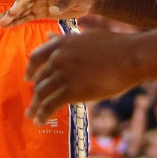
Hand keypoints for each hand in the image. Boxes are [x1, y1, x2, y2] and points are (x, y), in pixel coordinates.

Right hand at [0, 0, 96, 26]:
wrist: (90, 0)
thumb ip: (64, 3)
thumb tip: (52, 10)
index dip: (20, 3)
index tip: (13, 12)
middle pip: (23, 4)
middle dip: (11, 12)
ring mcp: (41, 4)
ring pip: (23, 11)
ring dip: (11, 18)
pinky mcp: (44, 12)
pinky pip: (29, 17)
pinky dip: (19, 21)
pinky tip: (9, 25)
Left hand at [25, 30, 144, 123]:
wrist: (128, 58)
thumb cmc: (114, 46)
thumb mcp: (85, 37)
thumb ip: (64, 39)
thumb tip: (47, 36)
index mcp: (61, 44)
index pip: (36, 58)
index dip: (30, 70)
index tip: (28, 78)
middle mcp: (57, 58)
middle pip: (39, 79)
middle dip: (34, 93)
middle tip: (33, 103)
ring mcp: (62, 74)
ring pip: (41, 93)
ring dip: (35, 106)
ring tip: (33, 115)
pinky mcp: (70, 91)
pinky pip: (49, 105)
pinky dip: (42, 114)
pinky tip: (40, 121)